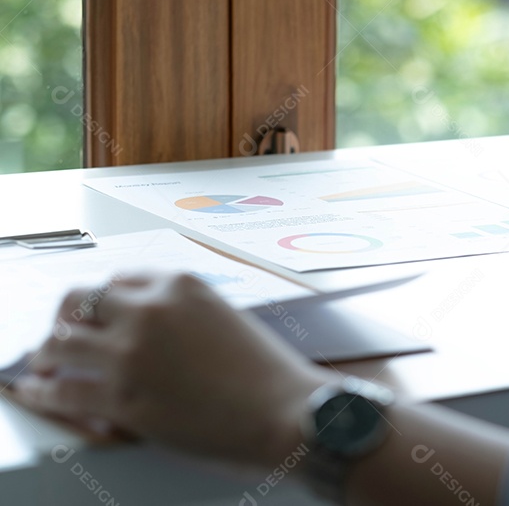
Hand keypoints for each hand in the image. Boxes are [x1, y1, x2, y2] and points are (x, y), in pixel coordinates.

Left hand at [14, 273, 335, 468]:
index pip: (120, 280)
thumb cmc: (271, 375)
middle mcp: (149, 311)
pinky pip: (62, 390)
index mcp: (181, 285)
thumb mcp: (228, 321)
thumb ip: (187, 317)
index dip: (103, 301)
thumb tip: (158, 336)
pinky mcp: (121, 398)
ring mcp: (131, 354)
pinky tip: (38, 391)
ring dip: (48, 354)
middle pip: (81, 301)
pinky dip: (43, 391)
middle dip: (67, 317)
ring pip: (61, 343)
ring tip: (44, 364)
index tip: (97, 313)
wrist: (286, 413)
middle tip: (63, 334)